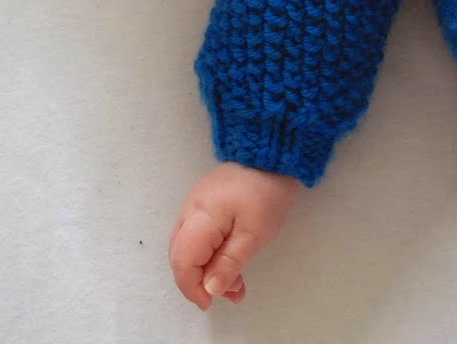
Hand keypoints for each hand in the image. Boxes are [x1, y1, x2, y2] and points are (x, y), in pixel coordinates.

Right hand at [169, 162, 301, 310]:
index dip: (192, 287)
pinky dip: (211, 252)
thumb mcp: (255, 232)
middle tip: (231, 293)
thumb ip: (230, 262)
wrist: (275, 152)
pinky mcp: (206, 200)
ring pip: (190, 246)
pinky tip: (231, 261)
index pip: (182, 261)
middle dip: (201, 281)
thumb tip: (210, 289)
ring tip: (237, 283)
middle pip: (182, 255)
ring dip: (208, 268)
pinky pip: (199, 234)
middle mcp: (190, 210)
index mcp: (200, 216)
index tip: (210, 303)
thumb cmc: (268, 192)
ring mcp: (196, 203)